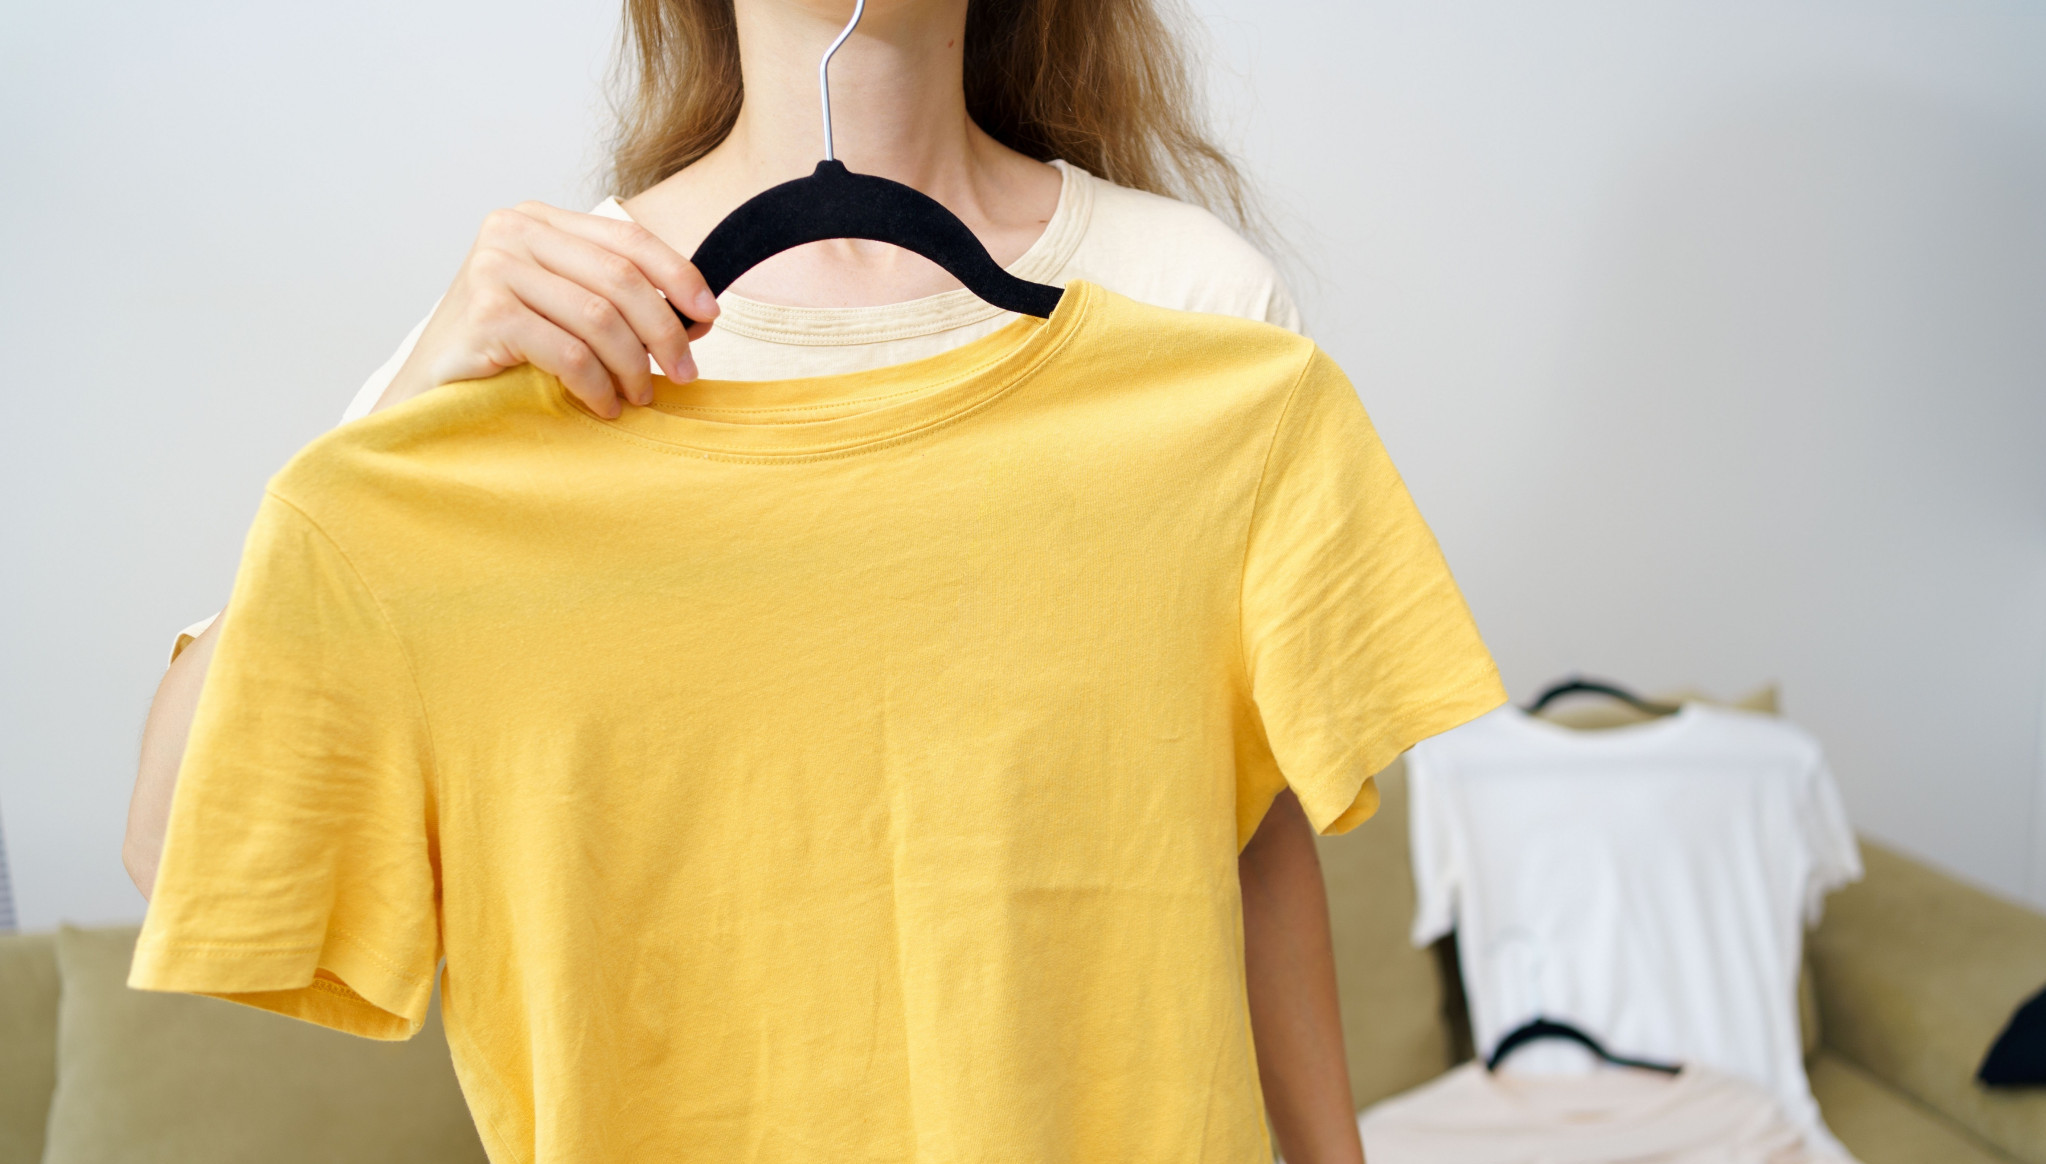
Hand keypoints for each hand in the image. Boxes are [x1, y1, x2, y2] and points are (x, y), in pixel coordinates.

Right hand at [379, 202, 719, 417]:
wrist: (426, 393)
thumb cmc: (501, 354)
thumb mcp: (562, 308)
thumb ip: (615, 297)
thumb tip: (700, 316)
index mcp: (537, 219)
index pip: (627, 238)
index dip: (678, 276)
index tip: (710, 316)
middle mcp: (512, 231)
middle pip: (621, 278)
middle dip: (664, 332)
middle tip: (684, 375)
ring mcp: (493, 267)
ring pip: (600, 318)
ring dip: (633, 367)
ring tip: (639, 398)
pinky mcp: (485, 312)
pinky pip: (570, 352)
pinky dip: (597, 385)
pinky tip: (603, 406)